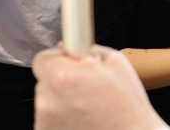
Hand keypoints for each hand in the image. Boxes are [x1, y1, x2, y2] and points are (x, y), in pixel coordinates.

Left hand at [33, 45, 166, 129]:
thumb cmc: (127, 106)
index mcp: (62, 76)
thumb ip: (88, 49)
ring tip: (86, 107)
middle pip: (44, 81)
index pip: (42, 59)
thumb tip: (72, 47)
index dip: (57, 59)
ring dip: (61, 100)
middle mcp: (47, 100)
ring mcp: (45, 122)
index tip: (69, 64)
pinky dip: (61, 118)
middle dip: (61, 80)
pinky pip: (49, 120)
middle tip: (84, 87)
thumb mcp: (115, 61)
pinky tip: (82, 119)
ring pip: (47, 101)